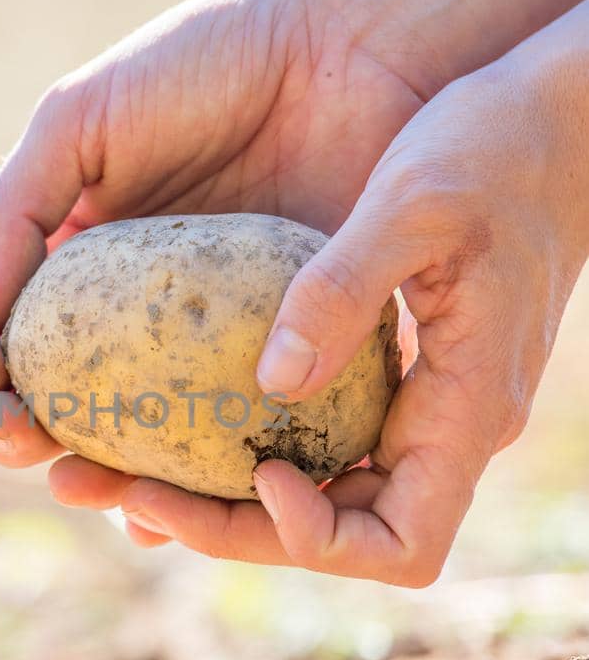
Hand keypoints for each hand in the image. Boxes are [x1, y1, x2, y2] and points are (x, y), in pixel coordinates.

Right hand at [0, 0, 428, 470]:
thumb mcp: (79, 123)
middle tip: (27, 444)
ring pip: (148, 442)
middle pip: (69, 406)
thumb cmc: (201, 69)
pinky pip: (242, 442)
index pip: (14, 345)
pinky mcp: (295, 359)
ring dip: (107, 482)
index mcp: (80, 264)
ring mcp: (215, 347)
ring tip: (96, 490)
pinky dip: (205, 485)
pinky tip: (181, 505)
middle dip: (30, 440)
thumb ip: (13, 214)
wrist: (345, 47)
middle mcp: (140, 316)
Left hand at [109, 16, 588, 583]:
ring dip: (221, 493)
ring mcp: (423, 406)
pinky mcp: (397, 373)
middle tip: (119, 490)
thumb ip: (346, 290)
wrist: (560, 114)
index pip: (399, 545)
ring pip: (321, 491)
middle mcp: (446, 429)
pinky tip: (170, 405)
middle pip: (338, 533)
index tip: (254, 471)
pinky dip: (245, 436)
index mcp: (470, 408)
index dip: (316, 538)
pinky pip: (317, 433)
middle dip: (228, 528)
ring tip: (116, 467)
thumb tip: (270, 383)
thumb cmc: (500, 144)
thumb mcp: (417, 200)